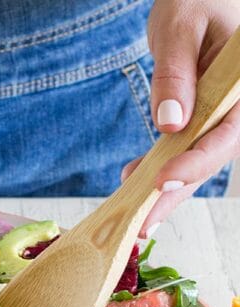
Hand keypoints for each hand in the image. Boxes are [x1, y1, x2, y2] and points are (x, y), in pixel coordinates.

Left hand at [122, 0, 239, 236]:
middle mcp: (237, 105)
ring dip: (165, 189)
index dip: (196, 162)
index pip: (227, 133)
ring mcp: (218, 113)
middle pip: (210, 157)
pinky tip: (133, 179)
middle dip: (176, 192)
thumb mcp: (180, 28)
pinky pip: (181, 148)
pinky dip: (157, 167)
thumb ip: (175, 74)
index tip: (162, 180)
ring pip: (195, 160)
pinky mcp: (199, 117)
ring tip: (135, 214)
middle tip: (143, 222)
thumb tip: (170, 124)